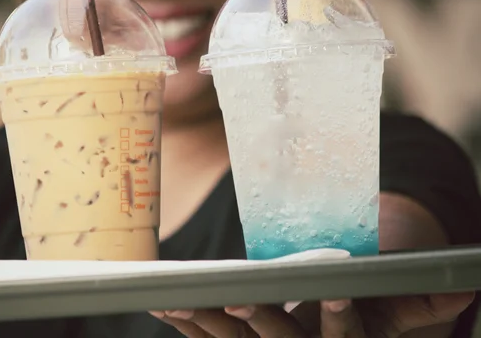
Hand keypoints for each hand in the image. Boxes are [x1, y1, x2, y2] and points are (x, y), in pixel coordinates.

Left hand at [149, 292, 474, 336]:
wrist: (336, 317)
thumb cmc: (366, 308)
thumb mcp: (397, 306)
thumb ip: (419, 298)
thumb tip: (463, 284)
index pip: (345, 337)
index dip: (341, 320)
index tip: (336, 296)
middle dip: (256, 322)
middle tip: (234, 299)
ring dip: (206, 321)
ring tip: (178, 301)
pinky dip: (190, 322)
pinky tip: (165, 307)